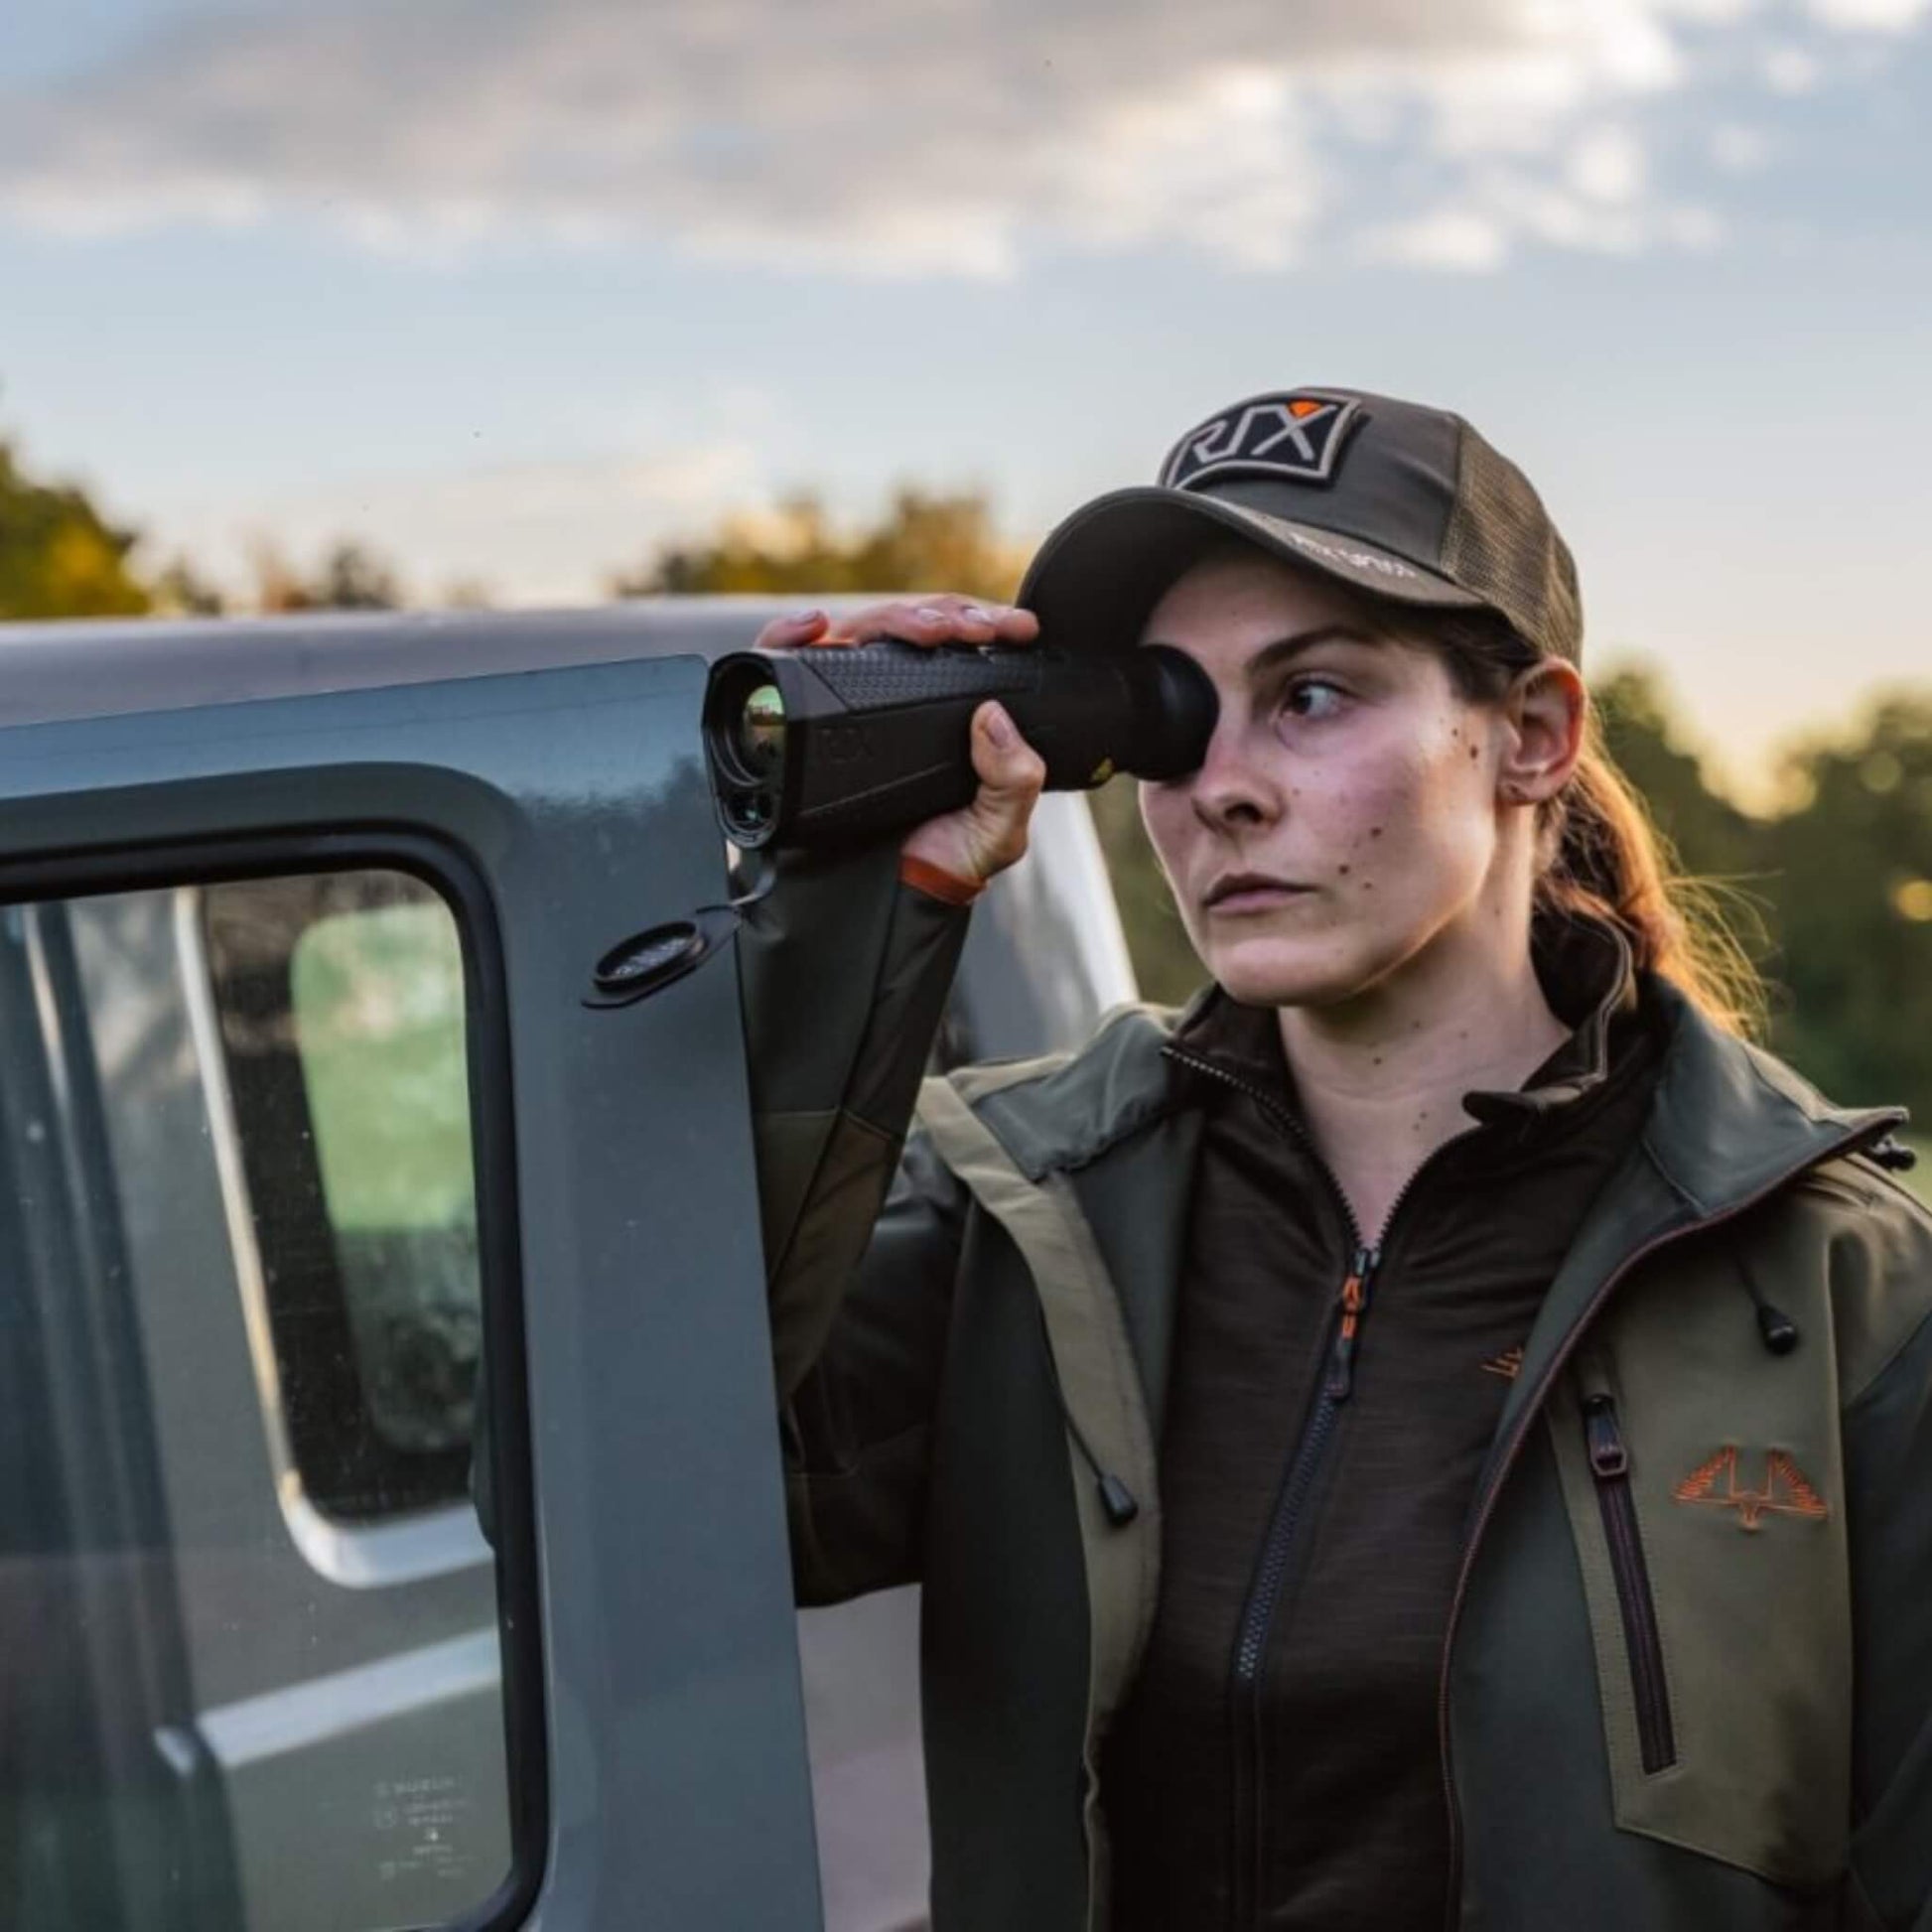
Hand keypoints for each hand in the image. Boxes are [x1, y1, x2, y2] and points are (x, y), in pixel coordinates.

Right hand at [754, 596, 1047, 884]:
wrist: (883, 908)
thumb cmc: (939, 866)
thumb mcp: (999, 829)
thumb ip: (1015, 780)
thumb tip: (992, 716)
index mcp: (943, 715)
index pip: (956, 643)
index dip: (983, 623)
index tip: (1017, 628)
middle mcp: (891, 703)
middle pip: (908, 626)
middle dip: (945, 614)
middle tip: (973, 630)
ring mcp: (842, 710)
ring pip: (855, 632)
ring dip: (893, 617)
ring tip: (926, 630)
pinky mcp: (794, 723)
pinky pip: (780, 664)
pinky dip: (789, 634)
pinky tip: (818, 627)